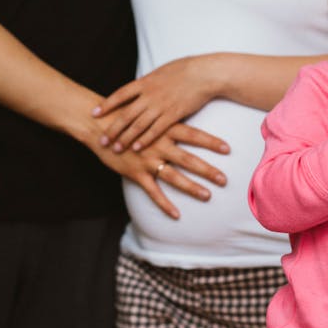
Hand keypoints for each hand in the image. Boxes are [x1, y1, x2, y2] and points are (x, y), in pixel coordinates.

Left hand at [92, 57, 219, 151]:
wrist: (205, 74)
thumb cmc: (185, 70)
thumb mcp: (161, 71)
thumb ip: (148, 81)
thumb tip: (139, 84)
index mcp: (145, 82)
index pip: (120, 94)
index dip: (106, 104)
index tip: (94, 113)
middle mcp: (150, 95)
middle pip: (126, 114)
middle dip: (112, 128)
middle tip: (101, 139)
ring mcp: (161, 105)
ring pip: (138, 124)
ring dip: (125, 138)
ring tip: (115, 148)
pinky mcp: (173, 115)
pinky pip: (156, 130)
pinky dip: (145, 139)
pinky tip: (137, 148)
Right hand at [93, 122, 227, 219]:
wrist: (98, 125)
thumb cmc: (126, 117)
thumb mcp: (149, 113)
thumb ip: (166, 119)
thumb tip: (186, 116)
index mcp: (164, 129)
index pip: (193, 135)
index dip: (211, 142)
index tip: (228, 149)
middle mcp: (159, 145)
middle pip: (188, 159)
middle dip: (207, 170)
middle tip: (224, 179)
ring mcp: (147, 160)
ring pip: (174, 177)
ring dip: (191, 187)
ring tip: (208, 195)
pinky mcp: (136, 173)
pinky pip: (153, 192)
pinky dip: (164, 204)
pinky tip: (176, 215)